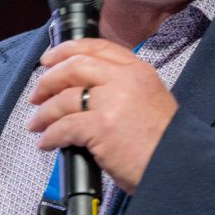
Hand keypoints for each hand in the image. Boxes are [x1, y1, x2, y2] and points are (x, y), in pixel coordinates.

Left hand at [27, 39, 177, 192]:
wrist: (178, 167)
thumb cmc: (164, 142)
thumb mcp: (149, 99)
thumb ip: (122, 88)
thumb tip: (85, 92)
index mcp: (138, 70)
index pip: (96, 48)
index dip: (66, 50)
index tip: (49, 59)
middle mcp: (124, 80)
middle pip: (74, 66)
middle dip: (48, 80)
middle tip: (36, 93)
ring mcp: (112, 102)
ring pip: (64, 98)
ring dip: (44, 112)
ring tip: (37, 123)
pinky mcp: (101, 127)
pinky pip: (64, 127)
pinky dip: (50, 135)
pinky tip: (47, 142)